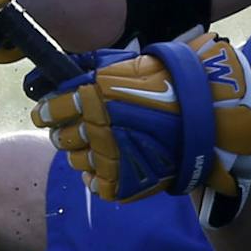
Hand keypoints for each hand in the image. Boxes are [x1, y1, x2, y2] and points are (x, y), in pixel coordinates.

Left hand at [35, 29, 250, 223]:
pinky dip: (94, 178)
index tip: (44, 114)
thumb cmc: (166, 86)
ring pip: (76, 162)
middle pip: (62, 138)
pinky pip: (95, 184)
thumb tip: (59, 71)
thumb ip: (91, 68)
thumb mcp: (125, 66)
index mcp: (95, 97)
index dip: (46, 113)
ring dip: (79, 154)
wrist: (206, 120)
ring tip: (90, 147)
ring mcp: (111, 157)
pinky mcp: (125, 181)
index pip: (52, 110)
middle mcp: (98, 127)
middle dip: (62, 134)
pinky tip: (99, 169)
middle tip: (68, 131)